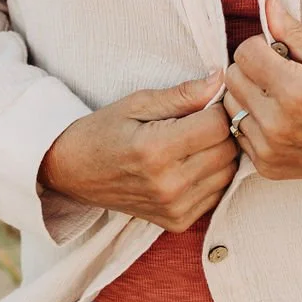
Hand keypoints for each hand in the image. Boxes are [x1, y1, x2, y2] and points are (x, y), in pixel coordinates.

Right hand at [38, 71, 239, 231]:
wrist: (74, 172)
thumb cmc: (105, 130)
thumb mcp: (139, 102)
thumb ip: (183, 94)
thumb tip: (221, 79)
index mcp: (156, 150)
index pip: (218, 125)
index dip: (218, 107)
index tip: (206, 102)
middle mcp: (168, 185)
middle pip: (228, 150)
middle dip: (222, 129)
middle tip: (201, 119)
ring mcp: (174, 208)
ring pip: (228, 172)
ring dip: (220, 153)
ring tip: (195, 141)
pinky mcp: (178, 222)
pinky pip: (217, 194)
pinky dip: (212, 176)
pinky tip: (191, 163)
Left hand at [223, 0, 301, 189]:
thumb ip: (296, 35)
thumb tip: (268, 6)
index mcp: (296, 92)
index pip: (245, 52)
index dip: (261, 44)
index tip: (281, 51)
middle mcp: (277, 124)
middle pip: (232, 77)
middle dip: (251, 66)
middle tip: (280, 71)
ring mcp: (270, 149)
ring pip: (230, 105)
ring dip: (247, 94)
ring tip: (277, 95)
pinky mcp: (267, 166)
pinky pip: (238, 132)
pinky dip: (252, 120)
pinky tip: (277, 118)